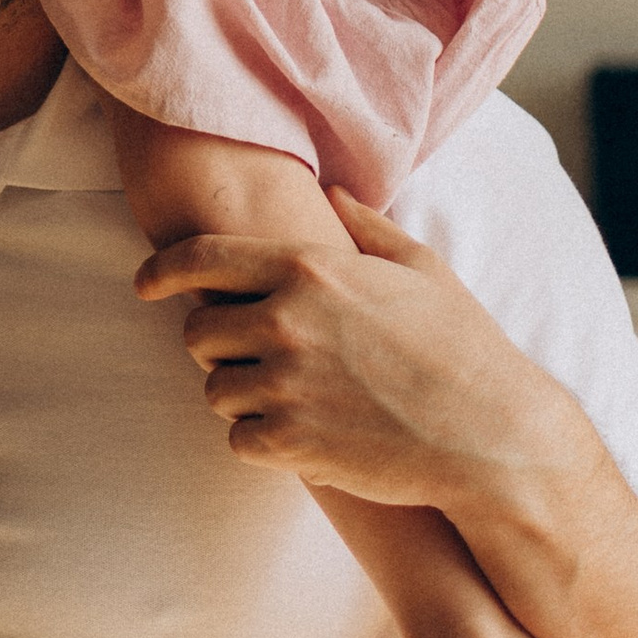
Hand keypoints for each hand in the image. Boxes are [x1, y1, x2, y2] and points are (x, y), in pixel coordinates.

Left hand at [135, 189, 589, 505]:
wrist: (493, 438)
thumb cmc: (464, 348)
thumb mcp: (420, 269)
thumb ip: (366, 227)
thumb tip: (334, 194)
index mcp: (307, 268)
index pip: (200, 258)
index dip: (161, 271)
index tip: (144, 284)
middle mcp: (284, 321)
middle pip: (198, 332)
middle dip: (220, 346)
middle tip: (260, 359)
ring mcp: (284, 385)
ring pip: (216, 391)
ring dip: (243, 397)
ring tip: (294, 400)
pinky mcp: (291, 444)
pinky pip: (238, 440)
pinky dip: (262, 443)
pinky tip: (303, 437)